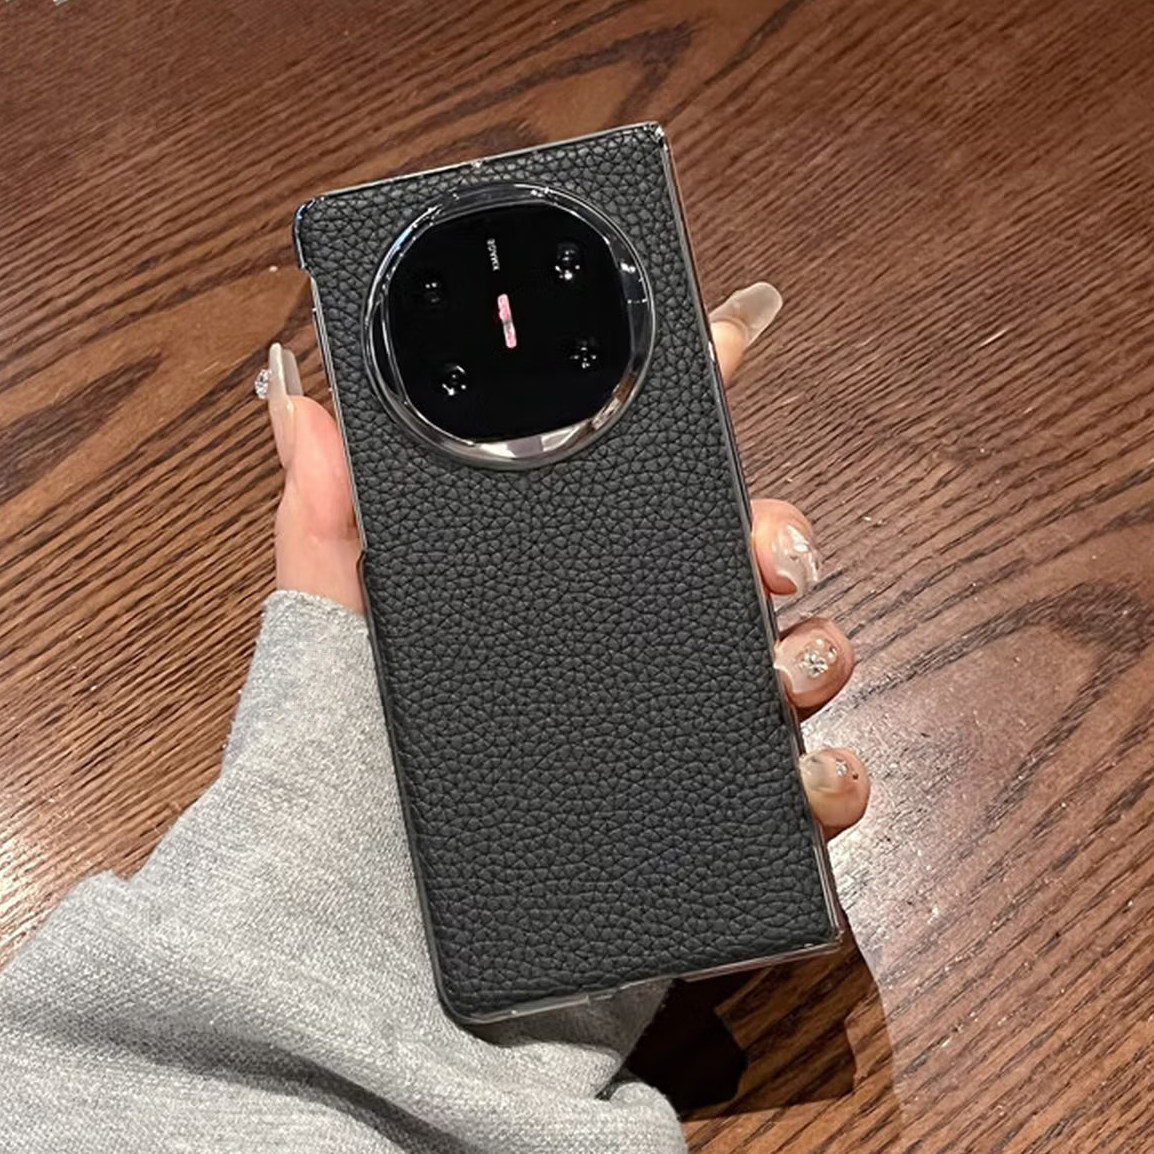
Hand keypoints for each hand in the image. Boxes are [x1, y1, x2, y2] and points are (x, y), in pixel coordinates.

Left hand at [263, 282, 868, 835]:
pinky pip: (806, 799)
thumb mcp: (344, 637)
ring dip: (817, 651)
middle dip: (779, 536)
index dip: (699, 402)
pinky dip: (833, 781)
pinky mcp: (713, 829)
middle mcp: (634, 654)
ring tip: (781, 666)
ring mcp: (682, 738)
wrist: (377, 947)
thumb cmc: (356, 785)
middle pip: (743, 567)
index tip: (734, 337)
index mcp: (563, 592)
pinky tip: (807, 774)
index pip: (644, 483)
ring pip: (795, 668)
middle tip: (769, 549)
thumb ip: (330, 525)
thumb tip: (301, 409)